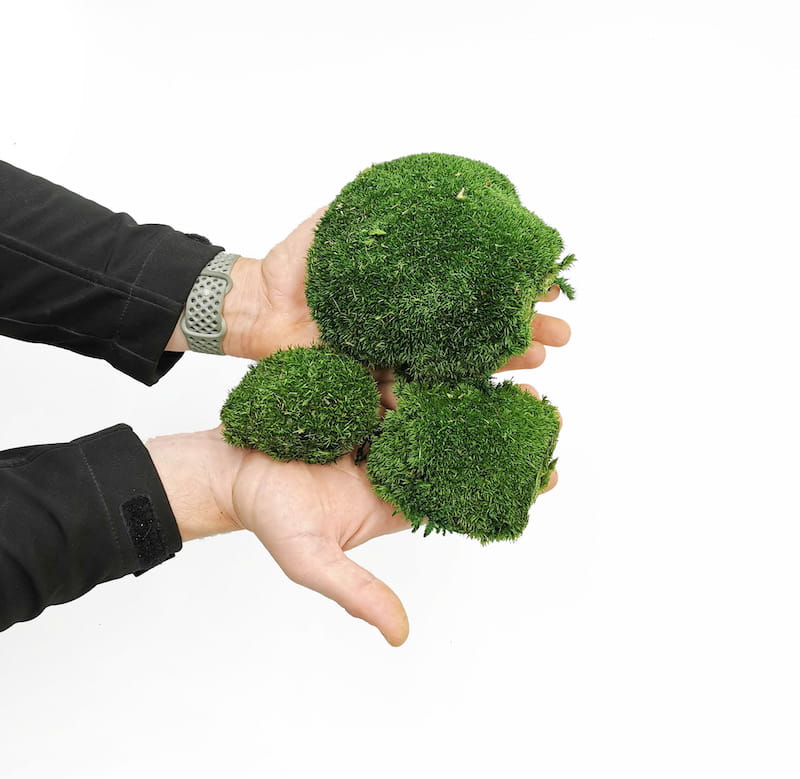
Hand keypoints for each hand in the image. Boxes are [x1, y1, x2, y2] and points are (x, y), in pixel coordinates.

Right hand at [145, 383, 558, 646]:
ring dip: (470, 383)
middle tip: (542, 405)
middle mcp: (394, 457)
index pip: (459, 491)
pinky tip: (455, 338)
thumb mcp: (313, 558)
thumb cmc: (270, 515)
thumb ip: (357, 591)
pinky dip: (423, 358)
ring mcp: (377, 422)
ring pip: (432, 399)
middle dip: (498, 426)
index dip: (502, 486)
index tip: (549, 475)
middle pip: (456, 439)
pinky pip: (396, 371)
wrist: (231, 468)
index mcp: (395, 497)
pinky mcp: (358, 390)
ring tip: (516, 363)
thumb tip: (400, 636)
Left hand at [167, 207, 571, 365]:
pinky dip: (452, 399)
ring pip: (459, 365)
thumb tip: (415, 181)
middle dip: (522, 330)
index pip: (472, 288)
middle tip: (560, 332)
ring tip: (541, 361)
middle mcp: (413, 325)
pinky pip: (418, 396)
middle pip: (476, 330)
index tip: (543, 281)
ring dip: (502, 365)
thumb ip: (371, 205)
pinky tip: (487, 398)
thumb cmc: (295, 263)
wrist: (258, 307)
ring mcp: (397, 357)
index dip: (508, 285)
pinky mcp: (377, 384)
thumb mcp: (334, 224)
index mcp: (414, 289)